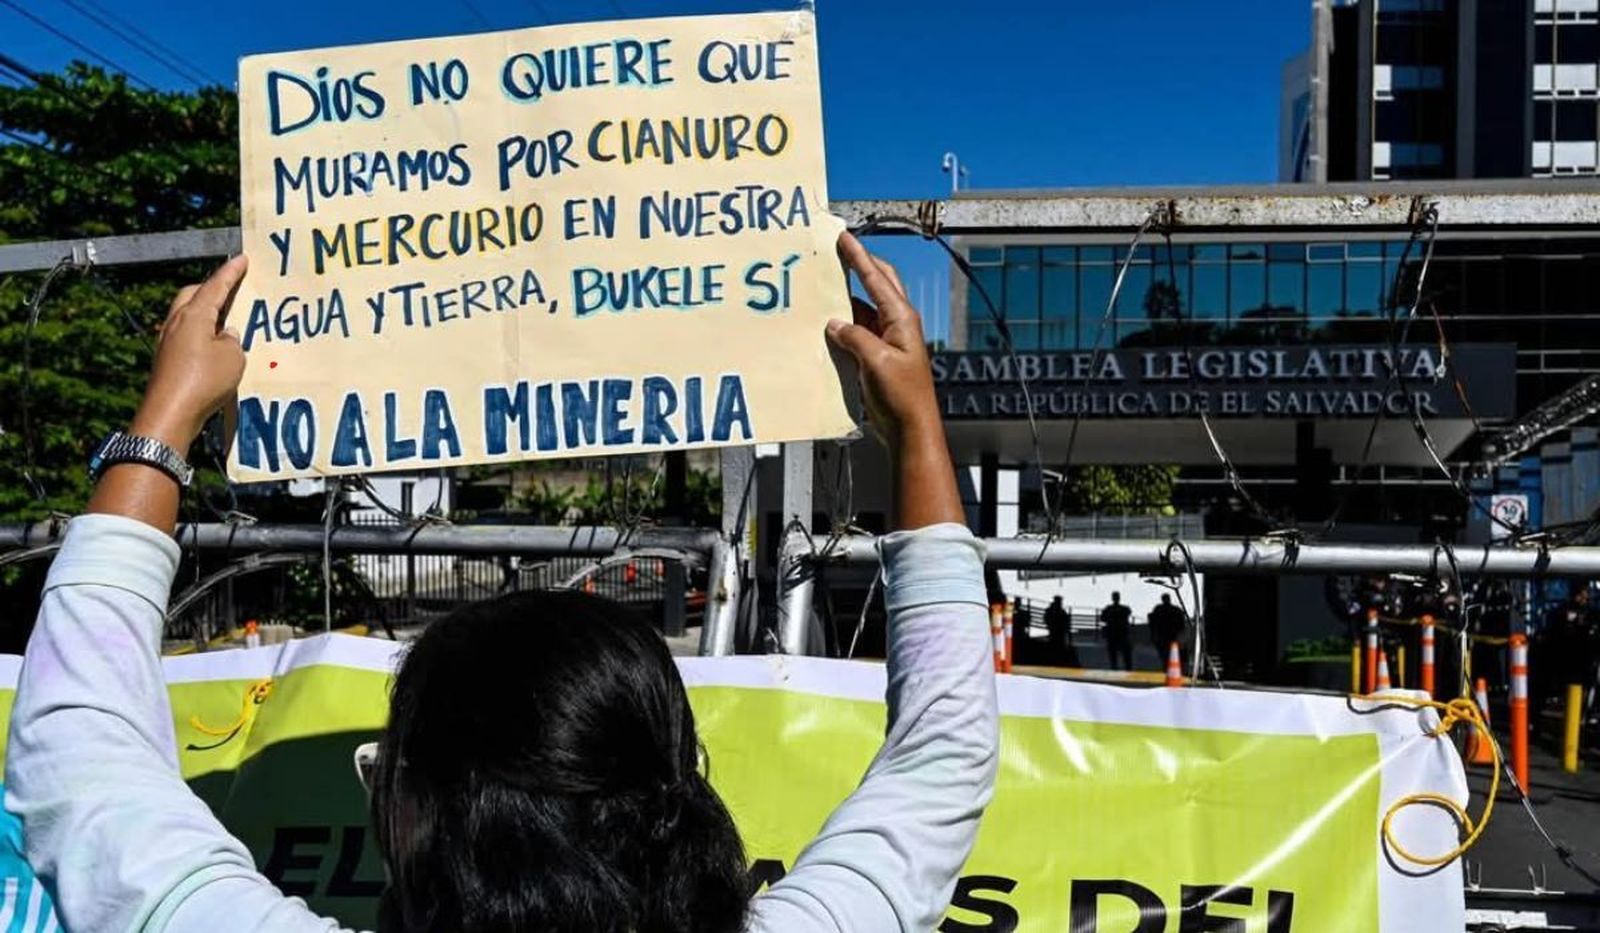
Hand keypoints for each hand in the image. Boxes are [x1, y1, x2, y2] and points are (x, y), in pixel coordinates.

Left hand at [129, 255, 248, 453]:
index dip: (230, 272)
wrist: (170, 413)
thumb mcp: (233, 358)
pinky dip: (200, 332)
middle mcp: (176, 323)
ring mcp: (168, 340)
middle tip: (232, 289)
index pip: (215, 286)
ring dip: (205, 312)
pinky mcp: (166, 358)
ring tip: (226, 319)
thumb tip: (226, 334)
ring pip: (186, 314)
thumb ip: (232, 340)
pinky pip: (185, 334)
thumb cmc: (203, 381)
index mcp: (194, 315)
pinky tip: (213, 345)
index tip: (242, 259)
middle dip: (211, 288)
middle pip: (192, 295)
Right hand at [826, 232, 940, 445]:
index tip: (844, 238)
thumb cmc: (902, 396)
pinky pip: (856, 332)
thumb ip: (854, 337)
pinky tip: (825, 325)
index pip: (876, 278)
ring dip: (844, 301)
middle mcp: (896, 324)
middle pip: (875, 284)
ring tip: (823, 288)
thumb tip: (835, 324)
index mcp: (901, 318)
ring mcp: (886, 339)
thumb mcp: (876, 362)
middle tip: (837, 252)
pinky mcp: (876, 356)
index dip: (859, 256)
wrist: (909, 427)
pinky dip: (842, 326)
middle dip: (857, 266)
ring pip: (862, 309)